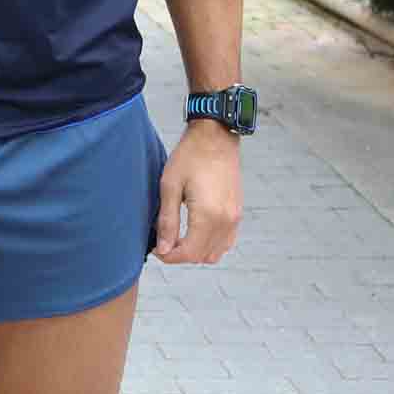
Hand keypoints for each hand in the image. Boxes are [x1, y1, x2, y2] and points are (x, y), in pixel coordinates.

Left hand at [153, 121, 243, 264]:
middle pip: (201, 256)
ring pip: (215, 253)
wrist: (216, 137)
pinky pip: (226, 242)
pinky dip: (210, 244)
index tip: (156, 248)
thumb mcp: (170, 187)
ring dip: (196, 251)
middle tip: (164, 241)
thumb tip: (163, 248)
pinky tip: (195, 231)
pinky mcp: (238, 213)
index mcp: (208, 215)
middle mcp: (226, 221)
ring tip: (178, 237)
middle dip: (180, 255)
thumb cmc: (190, 157)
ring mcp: (235, 218)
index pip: (188, 253)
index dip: (169, 256)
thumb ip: (167, 221)